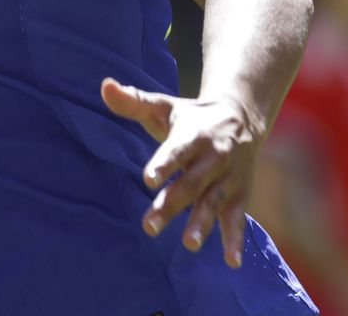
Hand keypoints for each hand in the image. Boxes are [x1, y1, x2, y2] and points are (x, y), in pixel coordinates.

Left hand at [101, 78, 266, 267]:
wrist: (243, 117)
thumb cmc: (190, 117)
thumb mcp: (164, 106)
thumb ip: (133, 101)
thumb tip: (104, 85)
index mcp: (193, 135)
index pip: (176, 150)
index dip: (164, 163)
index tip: (148, 178)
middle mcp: (213, 157)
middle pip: (190, 183)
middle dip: (171, 205)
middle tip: (150, 226)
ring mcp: (228, 178)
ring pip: (214, 202)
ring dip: (203, 224)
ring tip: (189, 244)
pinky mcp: (240, 194)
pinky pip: (238, 217)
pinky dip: (236, 239)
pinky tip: (231, 261)